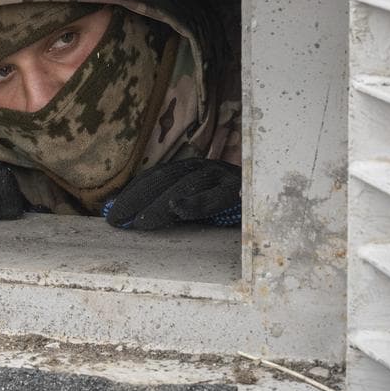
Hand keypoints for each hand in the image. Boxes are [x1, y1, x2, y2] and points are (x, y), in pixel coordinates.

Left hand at [103, 158, 239, 229]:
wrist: (278, 201)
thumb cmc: (233, 210)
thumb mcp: (199, 208)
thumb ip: (170, 210)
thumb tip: (129, 218)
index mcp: (193, 171)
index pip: (156, 178)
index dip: (132, 193)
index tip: (111, 214)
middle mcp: (206, 168)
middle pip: (165, 179)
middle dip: (137, 199)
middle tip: (116, 221)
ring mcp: (224, 176)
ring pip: (187, 185)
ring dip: (161, 205)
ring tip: (141, 222)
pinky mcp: (242, 189)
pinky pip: (218, 195)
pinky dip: (197, 202)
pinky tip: (180, 209)